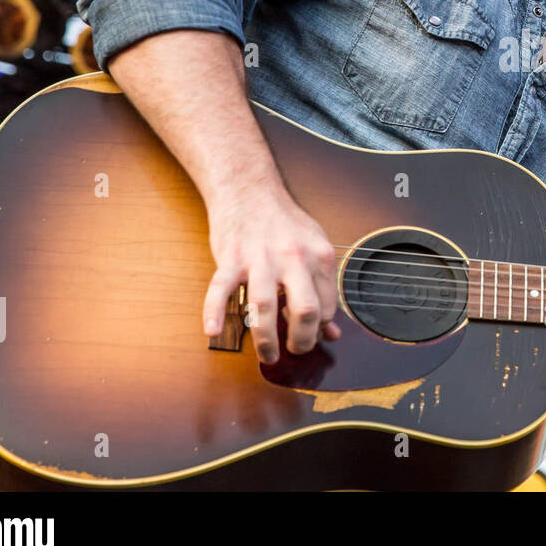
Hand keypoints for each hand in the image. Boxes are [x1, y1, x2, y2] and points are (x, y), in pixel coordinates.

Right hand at [202, 191, 341, 363]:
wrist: (249, 189)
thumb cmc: (284, 223)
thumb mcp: (314, 249)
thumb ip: (323, 290)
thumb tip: (332, 332)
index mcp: (320, 256)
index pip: (327, 307)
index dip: (319, 328)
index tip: (308, 333)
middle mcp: (294, 257)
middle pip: (305, 310)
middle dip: (302, 341)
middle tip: (293, 351)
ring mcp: (260, 258)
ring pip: (265, 307)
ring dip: (266, 340)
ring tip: (267, 356)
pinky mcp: (231, 258)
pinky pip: (221, 289)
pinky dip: (215, 312)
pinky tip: (213, 331)